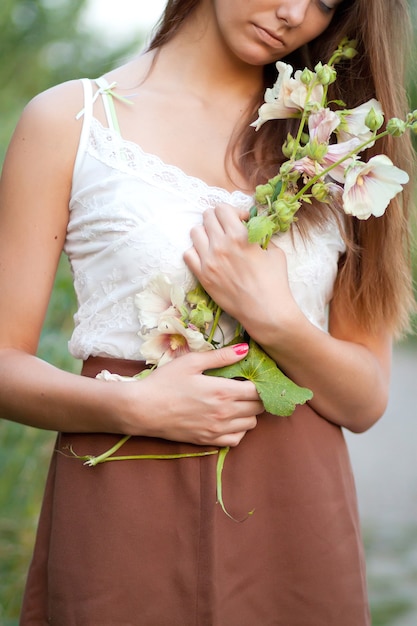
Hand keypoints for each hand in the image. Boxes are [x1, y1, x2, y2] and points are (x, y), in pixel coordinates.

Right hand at [124, 344, 262, 446]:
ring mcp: (217, 429)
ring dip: (249, 413)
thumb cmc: (165, 382)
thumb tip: (245, 349)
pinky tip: (229, 418)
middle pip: (258, 408)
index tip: (256, 377)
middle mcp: (225, 413)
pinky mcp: (208, 440)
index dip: (261, 383)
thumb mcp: (191, 362)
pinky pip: (236, 439)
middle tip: (247, 387)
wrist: (143, 409)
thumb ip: (221, 357)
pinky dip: (238, 430)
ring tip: (237, 402)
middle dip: (257, 397)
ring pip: (250, 425)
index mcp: (223, 391)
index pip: (258, 391)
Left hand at [183, 203, 294, 333]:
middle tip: (227, 229)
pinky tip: (207, 256)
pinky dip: (196, 251)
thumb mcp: (275, 251)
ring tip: (216, 242)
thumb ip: (261, 235)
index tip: (240, 221)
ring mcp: (208, 261)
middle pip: (207, 217)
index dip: (233, 212)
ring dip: (206, 233)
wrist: (265, 311)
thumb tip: (253, 227)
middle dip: (218, 219)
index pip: (222, 208)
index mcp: (239, 235)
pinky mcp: (202, 276)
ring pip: (195, 232)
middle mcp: (220, 245)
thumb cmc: (275, 281)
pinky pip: (188, 254)